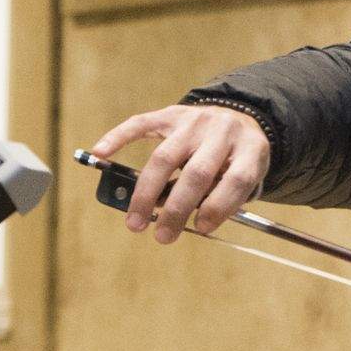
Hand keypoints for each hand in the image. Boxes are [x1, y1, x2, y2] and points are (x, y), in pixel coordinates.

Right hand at [86, 103, 269, 242]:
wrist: (240, 118)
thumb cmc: (238, 159)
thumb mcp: (246, 178)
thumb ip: (220, 198)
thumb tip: (179, 218)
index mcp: (250, 149)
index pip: (236, 179)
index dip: (219, 206)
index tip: (202, 228)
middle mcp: (223, 131)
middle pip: (197, 172)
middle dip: (177, 209)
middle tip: (163, 236)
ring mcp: (195, 120)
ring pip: (166, 156)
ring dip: (147, 192)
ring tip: (135, 220)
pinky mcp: (172, 115)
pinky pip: (141, 124)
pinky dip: (118, 138)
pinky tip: (100, 153)